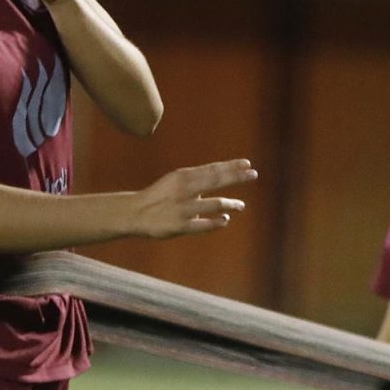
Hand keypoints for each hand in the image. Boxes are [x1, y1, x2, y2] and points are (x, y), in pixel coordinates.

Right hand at [134, 159, 255, 238]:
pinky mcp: (181, 226)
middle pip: (215, 181)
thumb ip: (196, 179)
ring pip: (214, 204)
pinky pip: (204, 224)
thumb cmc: (160, 195)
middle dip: (236, 177)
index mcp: (183, 176)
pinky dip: (217, 222)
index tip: (247, 163)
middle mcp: (184, 190)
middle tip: (253, 174)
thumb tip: (221, 176)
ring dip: (231, 204)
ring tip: (241, 205)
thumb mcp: (176, 180)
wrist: (135, 213)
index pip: (212, 169)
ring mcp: (183, 208)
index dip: (231, 166)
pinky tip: (225, 220)